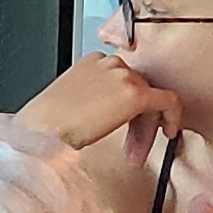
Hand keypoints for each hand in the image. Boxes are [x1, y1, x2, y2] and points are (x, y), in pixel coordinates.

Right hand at [20, 51, 179, 166]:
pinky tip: (170, 132)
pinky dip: (173, 116)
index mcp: (92, 61)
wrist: (40, 130)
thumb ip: (92, 96)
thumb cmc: (44, 122)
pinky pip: (167, 101)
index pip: (121, 79)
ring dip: (146, 125)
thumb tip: (104, 113)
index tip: (124, 125)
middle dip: (136, 118)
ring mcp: (124, 76)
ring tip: (137, 150)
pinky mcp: (135, 94)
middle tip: (133, 142)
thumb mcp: (68, 100)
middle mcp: (110, 62)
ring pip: (150, 98)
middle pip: (137, 88)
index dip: (124, 105)